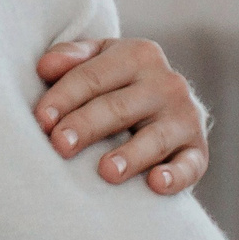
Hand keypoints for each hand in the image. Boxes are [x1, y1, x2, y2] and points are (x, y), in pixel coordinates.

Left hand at [33, 38, 208, 194]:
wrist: (165, 106)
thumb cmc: (116, 85)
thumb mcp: (97, 61)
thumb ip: (71, 59)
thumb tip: (45, 67)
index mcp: (137, 55)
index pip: (93, 77)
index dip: (64, 98)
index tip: (41, 121)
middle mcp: (166, 83)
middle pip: (119, 107)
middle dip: (87, 126)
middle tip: (60, 146)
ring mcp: (185, 117)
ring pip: (155, 137)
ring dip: (131, 155)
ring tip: (106, 171)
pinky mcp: (197, 150)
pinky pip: (190, 165)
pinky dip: (176, 175)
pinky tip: (156, 184)